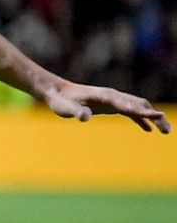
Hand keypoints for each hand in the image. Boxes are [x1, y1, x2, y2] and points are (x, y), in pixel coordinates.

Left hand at [39, 81, 170, 132]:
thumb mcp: (65, 108)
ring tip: (166, 131)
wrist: (56, 91)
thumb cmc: (60, 100)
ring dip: (152, 118)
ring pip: (138, 107)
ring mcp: (113, 100)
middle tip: (167, 129)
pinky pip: (130, 112)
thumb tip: (85, 117)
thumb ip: (76, 111)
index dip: (142, 111)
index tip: (157, 117)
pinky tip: (148, 130)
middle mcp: (112, 96)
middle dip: (154, 116)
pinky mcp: (110, 105)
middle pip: (140, 105)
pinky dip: (140, 119)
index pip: (127, 104)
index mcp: (105, 96)